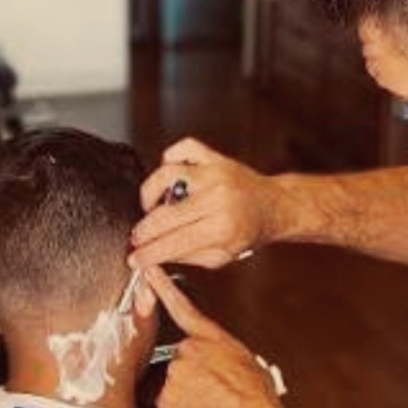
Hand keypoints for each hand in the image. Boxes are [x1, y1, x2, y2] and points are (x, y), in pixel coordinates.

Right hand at [130, 139, 279, 268]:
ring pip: (168, 175)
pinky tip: (169, 177)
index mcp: (222, 228)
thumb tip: (153, 257)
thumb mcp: (221, 256)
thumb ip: (186, 256)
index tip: (133, 259)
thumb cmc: (247, 233)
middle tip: (136, 238)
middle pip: (166, 214)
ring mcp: (216, 174)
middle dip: (144, 231)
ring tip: (150, 207)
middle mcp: (218, 198)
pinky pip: (183, 149)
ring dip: (150, 193)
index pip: (174, 243)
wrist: (274, 206)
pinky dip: (170, 158)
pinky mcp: (215, 157)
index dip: (149, 253)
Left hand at [145, 266, 296, 407]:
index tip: (149, 272)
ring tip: (209, 405)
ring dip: (186, 395)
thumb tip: (221, 362)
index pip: (182, 307)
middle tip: (211, 392)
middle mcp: (190, 349)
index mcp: (212, 338)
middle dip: (190, 376)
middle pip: (178, 360)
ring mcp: (175, 371)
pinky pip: (167, 405)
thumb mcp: (247, 361)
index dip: (162, 287)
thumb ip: (224, 353)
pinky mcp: (166, 396)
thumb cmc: (256, 396)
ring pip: (171, 384)